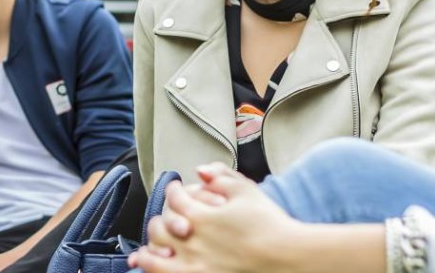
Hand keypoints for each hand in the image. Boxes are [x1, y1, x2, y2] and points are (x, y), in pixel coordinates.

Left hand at [129, 163, 302, 272]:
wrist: (290, 259)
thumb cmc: (271, 225)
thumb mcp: (248, 192)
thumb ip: (222, 176)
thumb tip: (200, 170)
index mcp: (202, 216)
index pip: (175, 198)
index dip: (173, 190)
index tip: (175, 189)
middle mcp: (193, 242)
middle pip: (159, 228)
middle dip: (158, 221)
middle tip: (162, 220)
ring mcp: (195, 266)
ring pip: (155, 259)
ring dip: (147, 253)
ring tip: (144, 252)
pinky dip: (159, 272)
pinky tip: (157, 269)